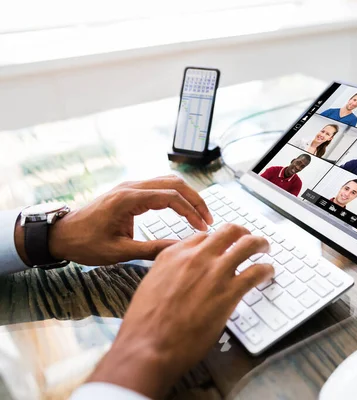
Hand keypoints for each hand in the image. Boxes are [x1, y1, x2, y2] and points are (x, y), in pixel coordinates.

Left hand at [45, 175, 213, 265]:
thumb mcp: (119, 252)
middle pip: (174, 183)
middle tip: (208, 219)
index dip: (191, 211)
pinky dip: (176, 196)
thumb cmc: (85, 244)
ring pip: (168, 181)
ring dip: (187, 196)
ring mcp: (130, 186)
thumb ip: (151, 249)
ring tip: (199, 215)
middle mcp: (131, 187)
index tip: (202, 227)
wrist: (61, 235)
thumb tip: (180, 249)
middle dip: (195, 200)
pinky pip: (160, 186)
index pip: (171, 198)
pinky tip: (183, 210)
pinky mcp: (130, 191)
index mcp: (128, 199)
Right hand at [87, 224, 272, 397]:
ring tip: (265, 248)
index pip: (202, 237)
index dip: (216, 241)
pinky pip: (256, 272)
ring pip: (247, 244)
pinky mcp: (229, 292)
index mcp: (173, 255)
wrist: (148, 346)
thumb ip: (169, 275)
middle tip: (249, 239)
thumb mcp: (151, 287)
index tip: (223, 247)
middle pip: (228, 231)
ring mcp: (214, 272)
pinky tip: (268, 273)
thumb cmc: (145, 325)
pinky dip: (266, 270)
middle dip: (242, 232)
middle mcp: (196, 257)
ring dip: (260, 244)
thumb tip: (182, 277)